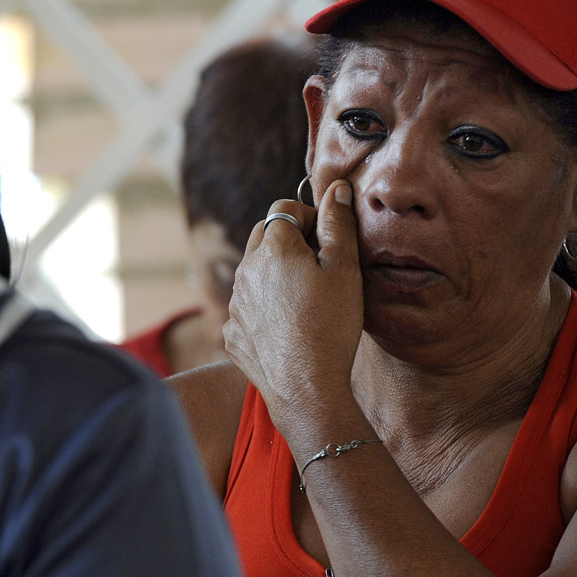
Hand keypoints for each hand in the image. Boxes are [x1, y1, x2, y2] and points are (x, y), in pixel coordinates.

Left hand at [223, 180, 364, 422]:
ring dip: (274, 274)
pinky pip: (245, 306)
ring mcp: (234, 302)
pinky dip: (263, 307)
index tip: (328, 240)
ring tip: (305, 299)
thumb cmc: (331, 326)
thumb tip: (335, 189)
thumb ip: (338, 224)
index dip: (309, 217)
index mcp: (273, 247)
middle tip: (318, 265)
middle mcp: (245, 270)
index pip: (284, 209)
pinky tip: (288, 326)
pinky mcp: (232, 331)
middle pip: (263, 236)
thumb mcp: (345, 270)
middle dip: (288, 240)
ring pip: (253, 271)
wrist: (306, 388)